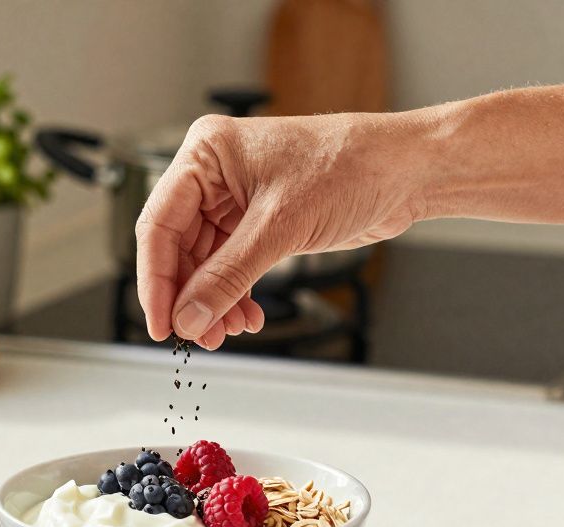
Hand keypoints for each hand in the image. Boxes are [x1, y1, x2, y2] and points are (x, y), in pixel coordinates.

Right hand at [136, 113, 423, 348]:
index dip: (156, 280)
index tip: (161, 323)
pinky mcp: (259, 221)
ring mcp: (235, 198)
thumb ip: (229, 276)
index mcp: (206, 154)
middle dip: (189, 296)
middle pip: (178, 248)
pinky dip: (235, 294)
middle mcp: (214, 174)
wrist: (407, 170)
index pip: (159, 225)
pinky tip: (246, 315)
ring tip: (226, 331)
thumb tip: (190, 315)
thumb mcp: (280, 226)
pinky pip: (230, 266)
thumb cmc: (352, 166)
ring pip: (204, 263)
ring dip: (213, 301)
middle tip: (197, 335)